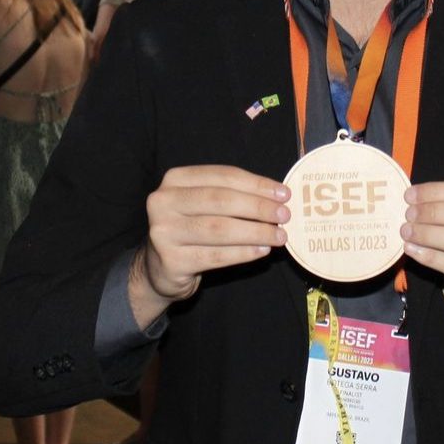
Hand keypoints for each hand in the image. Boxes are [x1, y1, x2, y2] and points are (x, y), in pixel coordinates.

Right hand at [130, 165, 288, 323]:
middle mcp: (163, 202)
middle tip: (284, 215)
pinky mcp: (171, 260)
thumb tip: (278, 197)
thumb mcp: (204, 204)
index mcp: (175, 179)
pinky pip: (215, 256)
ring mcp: (163, 232)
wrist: (159, 267)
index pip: (223, 176)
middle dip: (258, 207)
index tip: (284, 194)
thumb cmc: (191, 229)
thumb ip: (233, 195)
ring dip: (255, 232)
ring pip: (219, 229)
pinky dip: (243, 253)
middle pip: (220, 200)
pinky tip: (262, 251)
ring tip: (279, 236)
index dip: (256, 184)